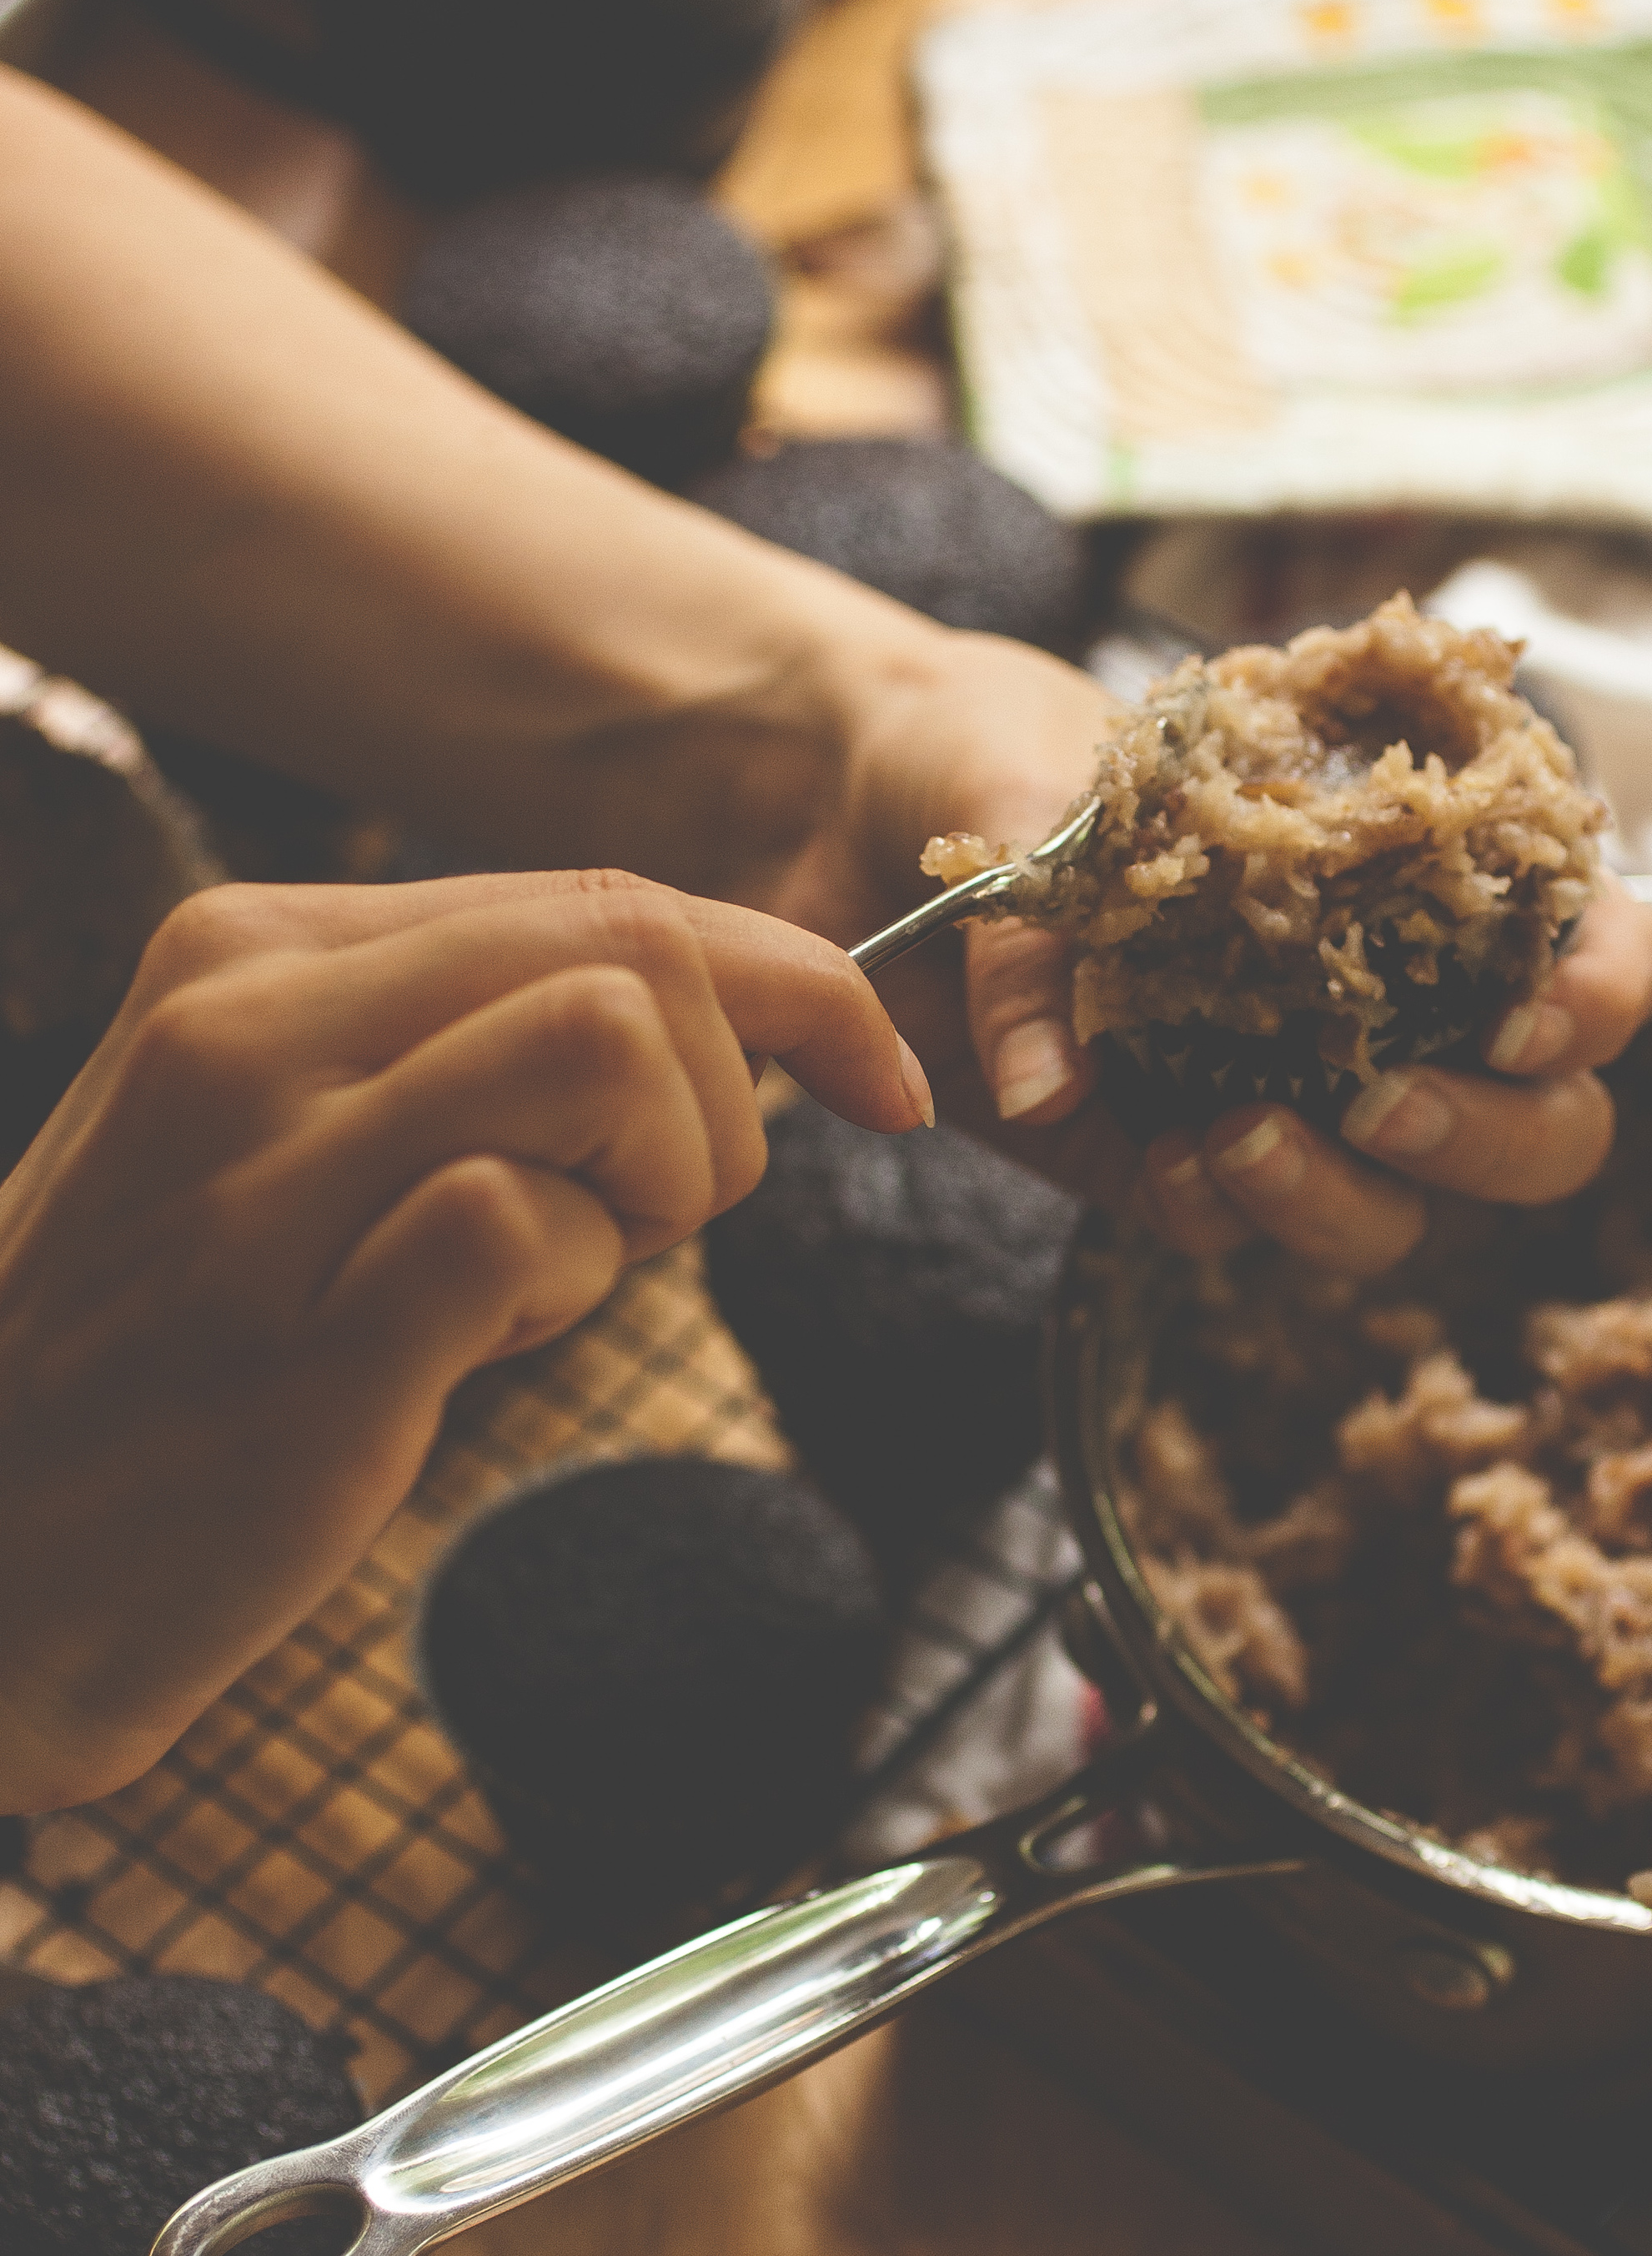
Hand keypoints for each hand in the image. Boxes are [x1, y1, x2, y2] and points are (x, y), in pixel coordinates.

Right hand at [0, 869, 928, 1814]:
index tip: (881, 1076)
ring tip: (559, 1277)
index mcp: (256, 953)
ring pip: (606, 1038)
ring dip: (662, 1172)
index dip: (789, 980)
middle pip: (634, 939)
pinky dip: (566, 1286)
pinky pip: (529, 1219)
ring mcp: (266, 1165)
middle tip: (658, 1218)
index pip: (597, 896)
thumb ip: (456, 1059)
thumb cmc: (166, 1359)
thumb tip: (700, 1034)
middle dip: (741, 1080)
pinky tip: (479, 1347)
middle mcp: (251, 1017)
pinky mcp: (298, 1323)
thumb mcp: (290, 1148)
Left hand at [798, 632, 1651, 1270]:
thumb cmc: (1000, 745)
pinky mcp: (1173, 1158)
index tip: (1526, 1017)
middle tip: (1382, 1100)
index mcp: (1421, 870)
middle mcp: (1384, 998)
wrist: (856, 802)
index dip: (1600, 996)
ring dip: (1348, 1202)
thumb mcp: (1052, 777)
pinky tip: (1173, 1165)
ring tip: (1243, 1140)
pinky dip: (1223, 1218)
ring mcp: (1290, 1093)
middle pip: (1544, 1128)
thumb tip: (1057, 1087)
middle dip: (1491, 1136)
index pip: (1595, 949)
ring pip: (1400, 1213)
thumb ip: (1069, 910)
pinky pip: (1239, 1233)